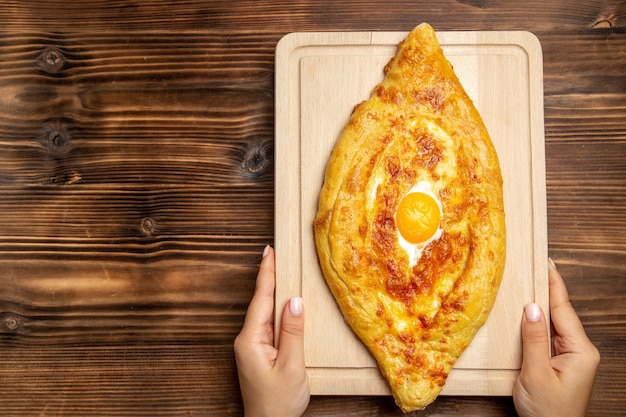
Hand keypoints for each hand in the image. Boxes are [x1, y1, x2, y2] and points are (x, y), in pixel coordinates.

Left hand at [234, 246, 309, 416]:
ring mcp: (251, 347)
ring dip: (273, 292)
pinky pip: (268, 325)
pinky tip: (283, 303)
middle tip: (275, 254)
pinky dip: (276, 310)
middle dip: (269, 277)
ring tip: (280, 270)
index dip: (266, 273)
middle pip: (260, 302)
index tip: (269, 251)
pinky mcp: (258, 353)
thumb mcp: (292, 366)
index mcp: (251, 340)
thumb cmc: (278, 403)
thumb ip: (293, 332)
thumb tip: (294, 300)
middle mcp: (247, 340)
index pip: (261, 298)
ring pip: (264, 313)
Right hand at [513, 259, 599, 416]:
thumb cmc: (548, 414)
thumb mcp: (536, 375)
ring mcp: (571, 357)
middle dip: (547, 289)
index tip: (546, 262)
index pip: (564, 309)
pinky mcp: (560, 363)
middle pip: (560, 313)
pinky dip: (538, 322)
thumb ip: (534, 339)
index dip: (553, 284)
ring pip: (554, 324)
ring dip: (541, 305)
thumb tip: (531, 307)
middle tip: (534, 266)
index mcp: (580, 351)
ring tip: (529, 283)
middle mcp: (580, 351)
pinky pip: (548, 336)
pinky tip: (529, 313)